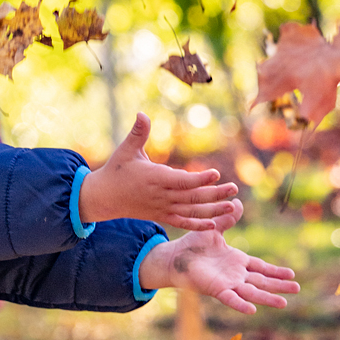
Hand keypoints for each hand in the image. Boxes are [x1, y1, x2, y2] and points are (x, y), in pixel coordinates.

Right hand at [79, 112, 237, 229]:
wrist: (104, 197)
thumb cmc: (116, 170)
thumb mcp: (126, 150)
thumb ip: (138, 133)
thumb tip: (142, 113)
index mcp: (155, 178)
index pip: (181, 180)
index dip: (199, 178)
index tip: (216, 173)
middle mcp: (161, 195)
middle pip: (192, 197)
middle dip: (214, 193)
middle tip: (234, 188)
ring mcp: (162, 208)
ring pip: (191, 211)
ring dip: (212, 210)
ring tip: (232, 206)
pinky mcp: (161, 216)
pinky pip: (182, 222)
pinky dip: (197, 225)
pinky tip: (213, 225)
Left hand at [139, 199, 300, 313]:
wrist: (174, 256)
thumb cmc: (193, 245)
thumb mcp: (214, 228)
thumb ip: (227, 218)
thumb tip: (237, 202)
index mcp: (237, 261)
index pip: (261, 267)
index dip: (276, 271)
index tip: (292, 274)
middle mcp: (235, 274)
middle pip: (262, 281)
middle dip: (279, 285)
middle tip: (297, 288)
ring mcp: (226, 283)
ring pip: (251, 292)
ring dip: (267, 298)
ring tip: (284, 303)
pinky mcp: (215, 289)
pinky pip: (230, 298)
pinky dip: (240, 304)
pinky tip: (252, 310)